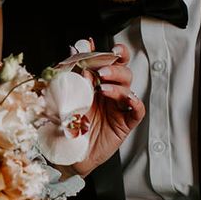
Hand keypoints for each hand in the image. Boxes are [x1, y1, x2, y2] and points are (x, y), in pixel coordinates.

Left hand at [72, 43, 144, 176]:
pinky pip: (137, 110)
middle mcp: (109, 93)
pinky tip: (127, 99)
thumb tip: (74, 49)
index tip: (111, 47)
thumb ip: (69, 72)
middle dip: (114, 68)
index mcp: (97, 82)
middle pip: (123, 71)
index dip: (115, 53)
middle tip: (100, 72)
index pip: (111, 62)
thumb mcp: (63, 95)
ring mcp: (118, 107)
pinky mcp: (124, 123)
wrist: (66, 151)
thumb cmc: (65, 123)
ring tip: (102, 87)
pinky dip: (135, 102)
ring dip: (117, 83)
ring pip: (128, 87)